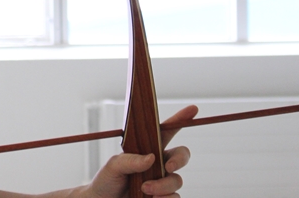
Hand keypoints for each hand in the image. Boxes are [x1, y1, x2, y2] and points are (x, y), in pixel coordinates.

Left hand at [82, 105, 196, 197]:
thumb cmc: (106, 181)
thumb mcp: (112, 166)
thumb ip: (130, 160)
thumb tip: (151, 158)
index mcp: (147, 150)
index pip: (165, 132)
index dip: (179, 120)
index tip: (193, 109)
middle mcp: (158, 165)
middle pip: (181, 155)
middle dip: (179, 159)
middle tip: (167, 166)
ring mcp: (162, 182)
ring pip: (176, 180)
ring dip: (163, 185)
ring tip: (145, 189)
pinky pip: (175, 197)